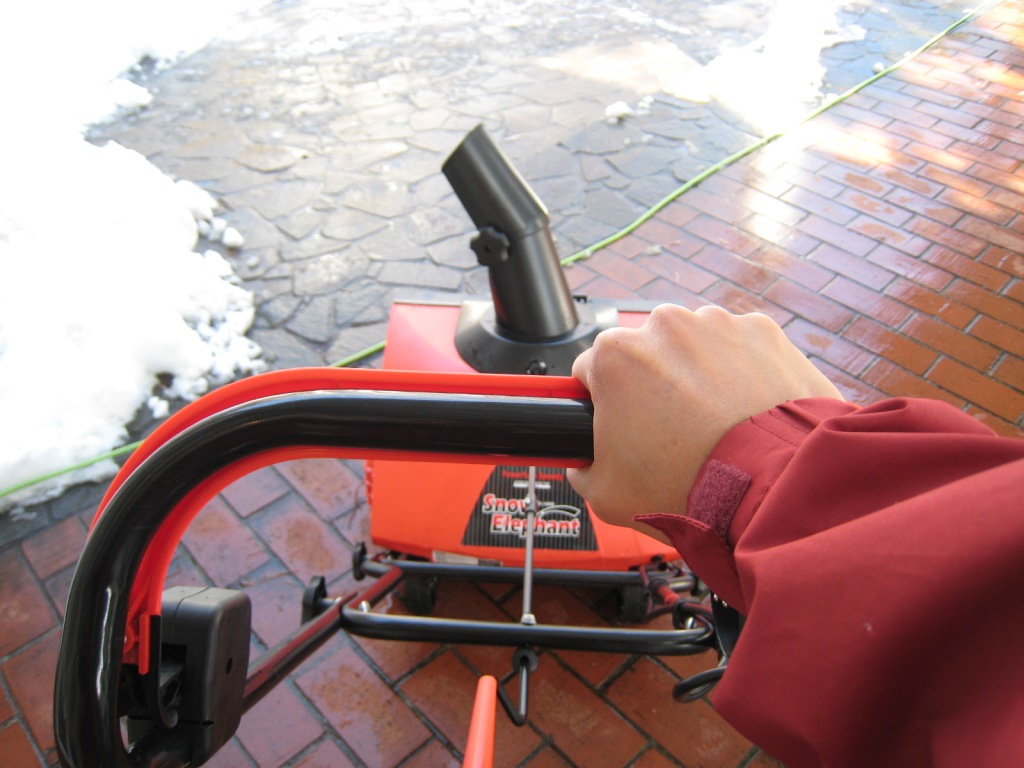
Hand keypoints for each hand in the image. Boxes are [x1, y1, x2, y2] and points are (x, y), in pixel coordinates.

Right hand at [568, 304, 842, 539]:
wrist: (771, 489)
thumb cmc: (691, 488)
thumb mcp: (605, 494)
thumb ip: (583, 467)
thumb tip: (585, 462)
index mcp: (615, 355)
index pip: (589, 370)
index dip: (600, 404)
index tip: (617, 425)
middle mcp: (665, 326)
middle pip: (645, 354)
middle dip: (652, 387)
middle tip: (669, 436)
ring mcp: (718, 324)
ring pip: (694, 348)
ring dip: (697, 377)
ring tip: (714, 428)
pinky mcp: (764, 333)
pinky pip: (741, 350)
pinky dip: (742, 375)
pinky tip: (746, 415)